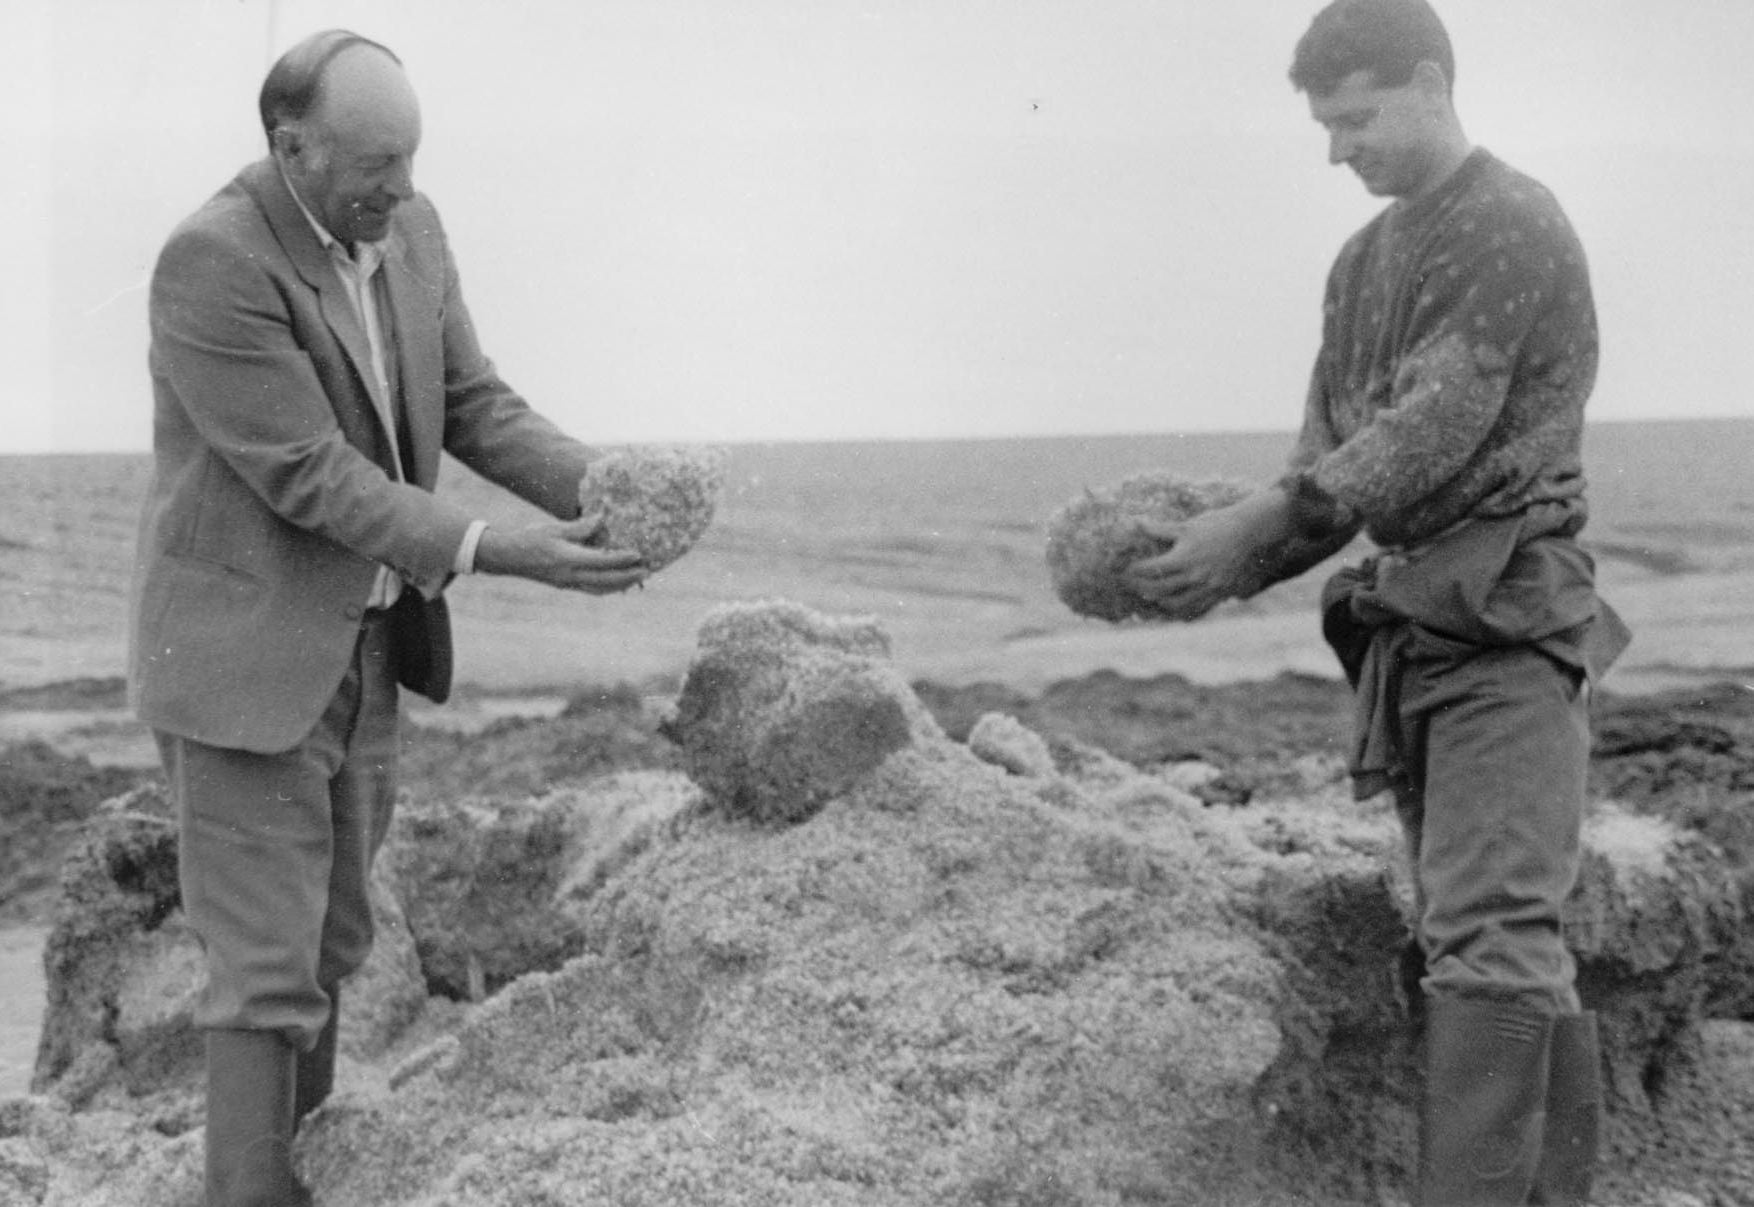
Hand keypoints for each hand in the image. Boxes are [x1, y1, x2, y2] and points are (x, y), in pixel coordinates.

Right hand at [473, 509, 646, 593]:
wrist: (508, 558)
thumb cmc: (530, 538)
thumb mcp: (555, 528)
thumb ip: (580, 527)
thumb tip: (602, 518)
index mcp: (567, 559)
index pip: (601, 560)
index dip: (621, 559)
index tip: (638, 554)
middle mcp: (570, 575)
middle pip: (606, 580)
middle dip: (628, 577)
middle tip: (648, 570)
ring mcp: (568, 583)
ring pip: (600, 589)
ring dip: (621, 585)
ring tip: (638, 577)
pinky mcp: (566, 585)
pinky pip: (592, 590)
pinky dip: (608, 587)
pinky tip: (618, 582)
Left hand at [1123, 491, 1291, 617]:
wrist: (1248, 532)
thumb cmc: (1216, 525)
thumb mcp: (1187, 525)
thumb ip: (1160, 529)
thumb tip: (1136, 524)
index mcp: (1184, 557)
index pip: (1152, 569)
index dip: (1136, 570)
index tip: (1127, 569)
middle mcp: (1195, 576)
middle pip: (1159, 590)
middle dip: (1141, 588)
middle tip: (1130, 585)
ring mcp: (1208, 588)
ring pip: (1176, 605)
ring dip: (1158, 603)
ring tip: (1149, 597)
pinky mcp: (1219, 594)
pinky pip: (1196, 610)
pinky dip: (1181, 611)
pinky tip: (1172, 607)